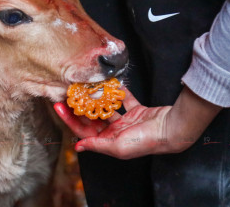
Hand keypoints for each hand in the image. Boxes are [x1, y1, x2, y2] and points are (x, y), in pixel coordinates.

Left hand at [54, 86, 220, 159]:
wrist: (170, 130)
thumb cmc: (145, 141)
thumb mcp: (117, 146)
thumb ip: (97, 145)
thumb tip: (77, 146)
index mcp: (109, 142)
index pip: (84, 130)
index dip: (70, 119)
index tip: (58, 106)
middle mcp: (116, 132)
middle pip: (93, 118)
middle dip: (80, 106)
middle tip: (68, 93)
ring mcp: (126, 120)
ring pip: (107, 107)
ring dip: (98, 97)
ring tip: (86, 86)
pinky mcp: (137, 110)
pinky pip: (125, 99)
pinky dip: (119, 91)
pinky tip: (111, 83)